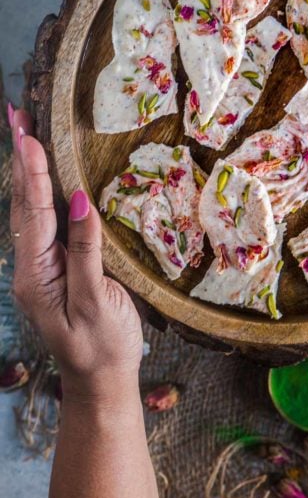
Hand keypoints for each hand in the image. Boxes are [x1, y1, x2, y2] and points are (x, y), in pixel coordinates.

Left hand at [10, 108, 142, 403]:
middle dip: (21, 159)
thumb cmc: (103, 346)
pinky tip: (44, 176)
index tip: (29, 136)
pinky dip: (41, 191)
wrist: (101, 381)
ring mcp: (41, 266)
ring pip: (31, 210)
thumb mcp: (97, 302)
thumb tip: (77, 201)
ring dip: (28, 170)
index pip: (34, 213)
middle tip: (16, 116)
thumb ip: (85, 251)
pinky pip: (45, 221)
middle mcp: (31, 266)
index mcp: (36, 274)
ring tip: (24, 133)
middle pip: (23, 204)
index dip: (34, 173)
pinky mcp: (56, 267)